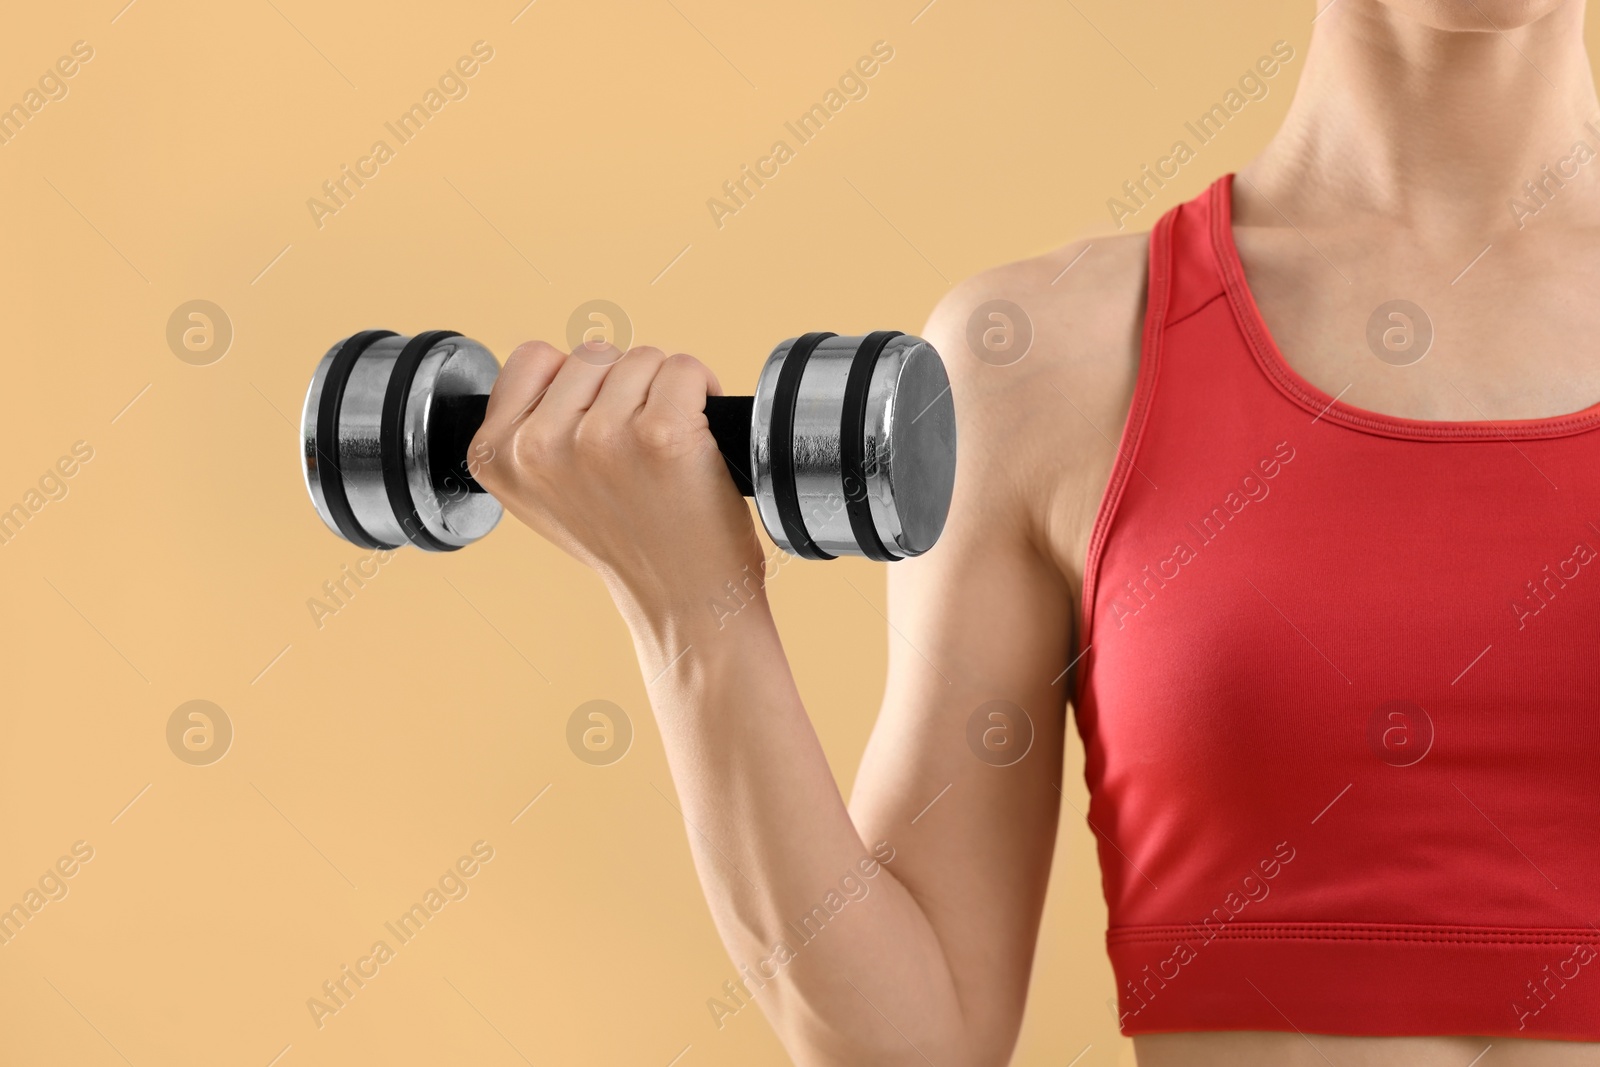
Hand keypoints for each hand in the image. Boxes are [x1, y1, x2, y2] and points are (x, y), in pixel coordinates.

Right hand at [470, 340, 764, 617]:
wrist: (682, 600)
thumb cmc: (625, 542)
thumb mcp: (544, 493)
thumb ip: (531, 428)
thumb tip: (555, 368)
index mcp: (495, 456)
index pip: (532, 359)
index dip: (577, 386)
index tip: (596, 431)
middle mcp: (538, 445)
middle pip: (592, 354)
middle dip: (624, 388)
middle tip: (637, 452)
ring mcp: (599, 438)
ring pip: (641, 358)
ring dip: (664, 392)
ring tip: (665, 451)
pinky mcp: (660, 433)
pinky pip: (684, 368)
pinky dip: (702, 390)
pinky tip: (698, 436)